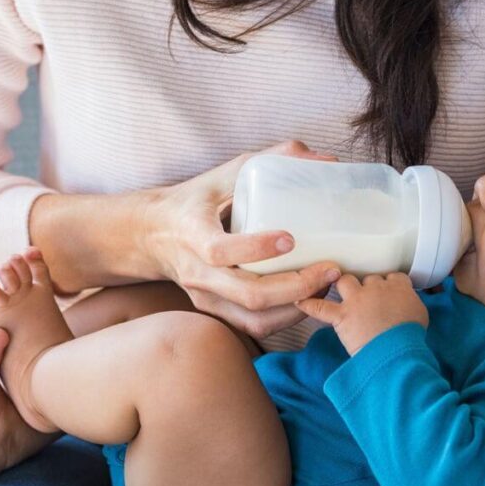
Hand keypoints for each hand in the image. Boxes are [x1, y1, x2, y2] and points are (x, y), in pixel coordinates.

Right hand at [139, 140, 342, 338]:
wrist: (153, 234)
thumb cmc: (196, 200)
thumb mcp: (226, 172)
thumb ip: (273, 159)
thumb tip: (326, 159)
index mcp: (193, 233)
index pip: (220, 250)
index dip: (256, 248)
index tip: (291, 239)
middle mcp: (197, 272)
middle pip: (249, 294)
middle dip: (297, 286)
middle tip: (330, 269)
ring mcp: (205, 297)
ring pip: (255, 318)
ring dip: (297, 307)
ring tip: (325, 286)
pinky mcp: (215, 311)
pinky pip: (254, 326)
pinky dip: (286, 318)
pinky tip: (308, 298)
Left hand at [296, 273, 427, 354]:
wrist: (397, 350)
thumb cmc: (411, 336)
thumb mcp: (420, 315)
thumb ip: (410, 304)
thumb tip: (405, 306)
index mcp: (398, 286)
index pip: (392, 277)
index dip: (388, 284)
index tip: (388, 292)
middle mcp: (376, 287)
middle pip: (368, 278)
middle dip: (366, 287)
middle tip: (367, 300)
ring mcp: (357, 300)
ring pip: (345, 281)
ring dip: (342, 286)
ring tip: (340, 291)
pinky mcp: (342, 316)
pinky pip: (320, 307)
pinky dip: (309, 305)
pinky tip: (300, 302)